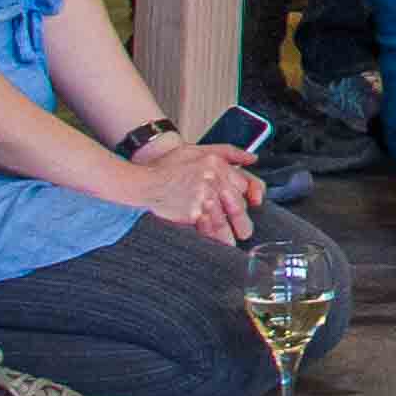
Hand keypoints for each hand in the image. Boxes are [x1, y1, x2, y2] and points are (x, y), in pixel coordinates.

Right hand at [129, 138, 262, 237]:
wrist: (142, 183)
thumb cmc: (166, 167)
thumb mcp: (196, 150)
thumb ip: (228, 152)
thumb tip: (252, 159)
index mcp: (216, 164)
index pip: (244, 183)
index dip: (250, 197)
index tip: (252, 206)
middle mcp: (212, 179)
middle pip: (237, 204)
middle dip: (242, 221)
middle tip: (244, 232)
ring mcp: (203, 197)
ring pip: (225, 219)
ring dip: (229, 234)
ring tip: (232, 243)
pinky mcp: (192, 213)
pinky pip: (209, 228)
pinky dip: (214, 237)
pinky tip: (217, 244)